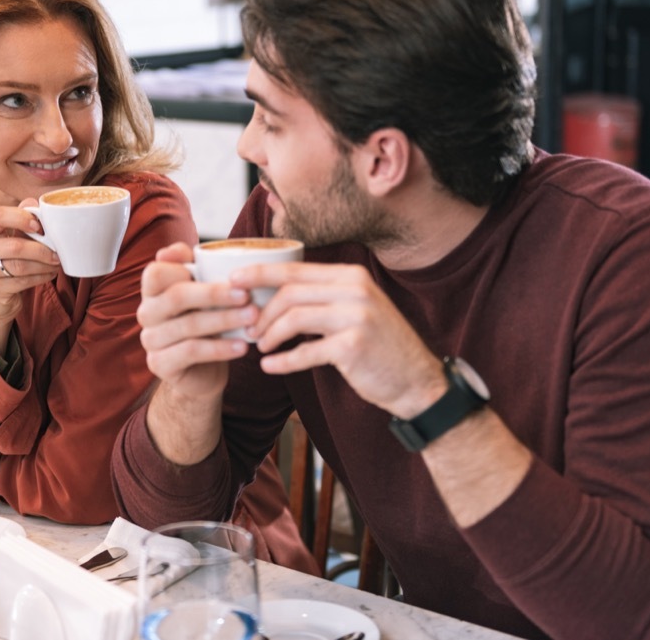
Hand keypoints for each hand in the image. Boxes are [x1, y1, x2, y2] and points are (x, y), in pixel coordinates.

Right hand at [0, 199, 59, 347]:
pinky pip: (20, 282)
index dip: (21, 218)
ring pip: (18, 266)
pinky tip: (49, 274)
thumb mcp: (11, 239)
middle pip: (13, 246)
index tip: (40, 227)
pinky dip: (39, 278)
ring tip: (56, 264)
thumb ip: (20, 221)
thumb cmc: (6, 262)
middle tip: (58, 253)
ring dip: (43, 265)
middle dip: (40, 250)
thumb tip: (34, 202)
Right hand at [136, 242, 253, 399]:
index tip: (220, 272)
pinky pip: (191, 352)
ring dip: (224, 320)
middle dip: (215, 294)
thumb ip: (196, 267)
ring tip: (253, 318)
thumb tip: (182, 250)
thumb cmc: (207, 324)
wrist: (204, 371)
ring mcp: (150, 340)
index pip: (156, 272)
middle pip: (177, 296)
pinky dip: (220, 348)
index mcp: (152, 290)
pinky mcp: (159, 364)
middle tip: (247, 294)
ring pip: (188, 325)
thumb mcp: (204, 293)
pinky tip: (242, 346)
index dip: (184, 268)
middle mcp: (146, 313)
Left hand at [234, 262, 444, 417]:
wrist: (417, 380)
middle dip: (262, 311)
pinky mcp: (353, 346)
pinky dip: (283, 361)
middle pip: (290, 292)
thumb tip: (274, 294)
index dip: (259, 274)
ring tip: (261, 347)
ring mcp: (356, 316)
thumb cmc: (379, 346)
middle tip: (249, 328)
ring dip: (270, 334)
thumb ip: (323, 297)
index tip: (232, 282)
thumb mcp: (356, 309)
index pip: (294, 269)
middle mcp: (355, 289)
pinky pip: (306, 351)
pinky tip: (270, 367)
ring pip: (294, 318)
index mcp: (351, 276)